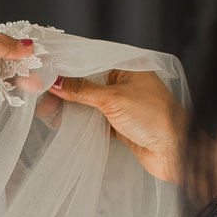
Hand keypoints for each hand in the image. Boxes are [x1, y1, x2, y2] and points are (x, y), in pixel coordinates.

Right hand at [43, 68, 187, 182]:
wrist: (174, 152)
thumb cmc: (153, 118)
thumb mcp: (112, 99)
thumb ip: (82, 91)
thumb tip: (56, 82)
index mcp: (128, 68)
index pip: (91, 63)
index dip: (67, 69)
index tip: (45, 74)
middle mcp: (126, 83)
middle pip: (88, 84)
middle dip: (64, 92)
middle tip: (42, 100)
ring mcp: (124, 104)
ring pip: (90, 103)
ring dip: (71, 108)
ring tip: (47, 114)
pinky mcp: (122, 124)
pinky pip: (96, 120)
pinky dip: (81, 123)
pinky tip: (64, 125)